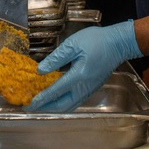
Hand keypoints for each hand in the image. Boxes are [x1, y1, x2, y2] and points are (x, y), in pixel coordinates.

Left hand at [26, 20, 142, 112]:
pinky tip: (56, 99)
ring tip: (42, 105)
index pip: (56, 90)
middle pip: (63, 104)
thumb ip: (56, 58)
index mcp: (79, 75)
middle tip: (32, 107)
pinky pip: (75, 101)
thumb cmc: (96, 40)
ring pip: (70, 105)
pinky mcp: (92, 88)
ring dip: (54, 107)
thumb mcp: (73, 44)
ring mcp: (89, 89)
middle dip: (46, 107)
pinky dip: (63, 102)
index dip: (42, 98)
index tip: (31, 104)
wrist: (118, 44)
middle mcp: (84, 87)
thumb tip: (41, 70)